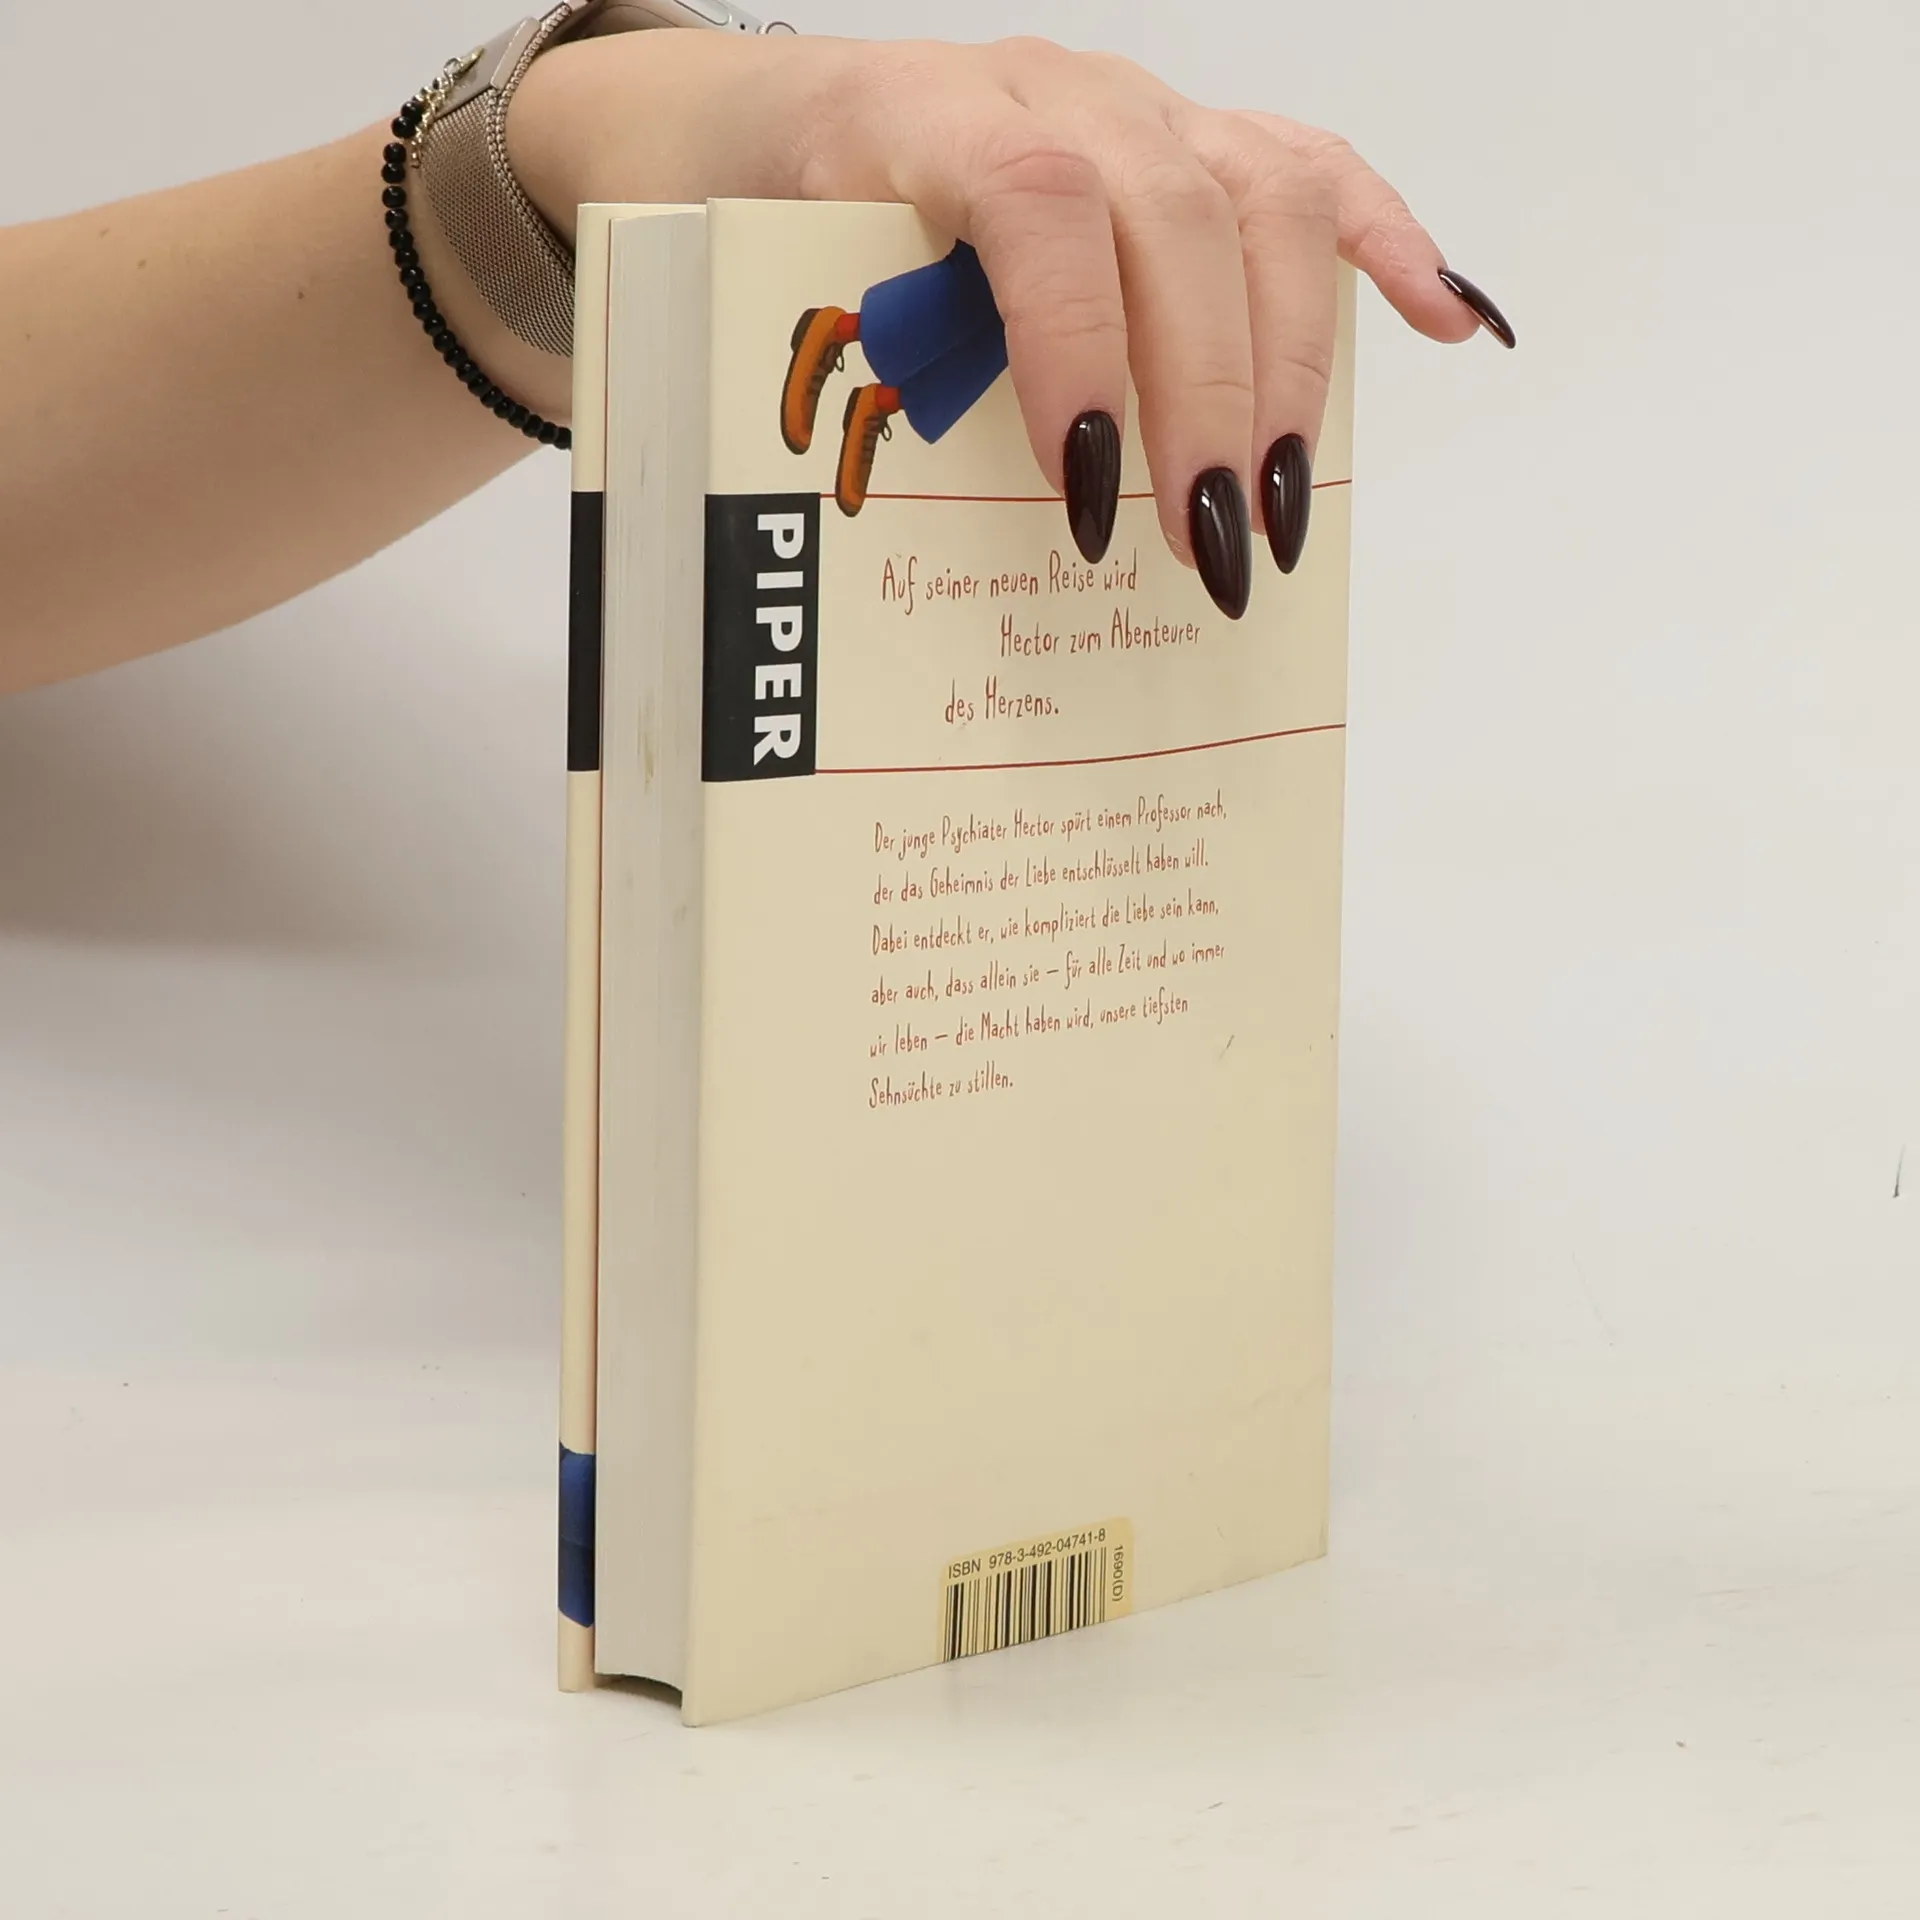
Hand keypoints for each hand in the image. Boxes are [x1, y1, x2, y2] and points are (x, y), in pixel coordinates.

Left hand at [508, 31, 1512, 612]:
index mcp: (925, 121)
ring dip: (1291, 364)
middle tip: (1212, 548)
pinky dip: (1386, 249)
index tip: (1088, 492)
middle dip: (1207, 399)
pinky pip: (1313, 172)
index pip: (1037, 206)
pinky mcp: (1195, 134)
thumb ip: (849, 386)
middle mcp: (1053, 92)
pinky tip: (1447, 326)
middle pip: (1178, 214)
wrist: (770, 130)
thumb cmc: (777, 239)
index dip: (1081, 343)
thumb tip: (903, 564)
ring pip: (1264, 196)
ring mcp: (1139, 106)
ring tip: (1282, 508)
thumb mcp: (780, 310)